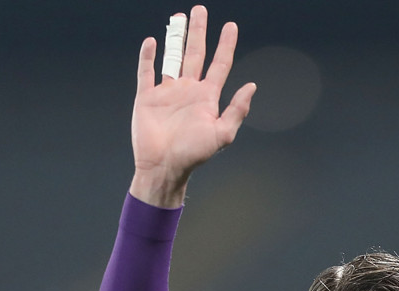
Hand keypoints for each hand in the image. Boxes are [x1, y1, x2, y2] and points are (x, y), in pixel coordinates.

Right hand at [129, 5, 256, 206]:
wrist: (164, 166)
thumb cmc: (194, 154)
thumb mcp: (222, 134)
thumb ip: (236, 110)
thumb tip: (252, 86)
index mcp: (207, 97)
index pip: (219, 64)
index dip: (226, 45)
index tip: (231, 26)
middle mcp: (188, 90)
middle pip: (195, 54)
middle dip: (199, 32)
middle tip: (201, 10)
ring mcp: (167, 92)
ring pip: (172, 57)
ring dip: (174, 38)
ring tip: (178, 19)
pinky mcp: (147, 97)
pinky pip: (146, 71)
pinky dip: (148, 56)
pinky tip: (151, 41)